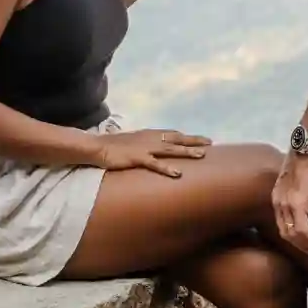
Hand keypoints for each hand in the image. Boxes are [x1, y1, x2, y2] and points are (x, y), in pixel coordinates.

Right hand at [94, 129, 210, 177]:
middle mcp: (150, 138)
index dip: (188, 136)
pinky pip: (155, 164)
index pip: (173, 134)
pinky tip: (178, 173)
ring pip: (171, 149)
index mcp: (150, 134)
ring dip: (187, 151)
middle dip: (194, 141)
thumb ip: (145, 146)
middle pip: (177, 138)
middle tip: (210, 143)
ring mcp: (145, 148)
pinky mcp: (137, 158)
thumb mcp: (133, 143)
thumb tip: (155, 152)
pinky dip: (167, 168)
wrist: (97, 147)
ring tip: (201, 155)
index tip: (202, 139)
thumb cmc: (114, 147)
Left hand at [272, 151, 307, 255]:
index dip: (295, 239)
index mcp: (277, 200)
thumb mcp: (302, 187)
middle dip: (301, 246)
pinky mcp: (297, 203)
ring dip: (307, 244)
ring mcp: (286, 204)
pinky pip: (302, 228)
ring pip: (293, 234)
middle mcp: (278, 204)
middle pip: (285, 233)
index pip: (282, 225)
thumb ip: (304, 202)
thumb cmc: (307, 165)